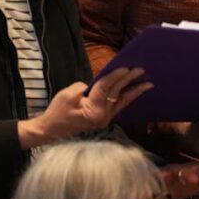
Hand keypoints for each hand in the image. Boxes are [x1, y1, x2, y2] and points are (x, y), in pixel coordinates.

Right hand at [19, 67, 152, 148]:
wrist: (50, 131)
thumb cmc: (57, 113)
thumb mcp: (67, 96)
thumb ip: (83, 87)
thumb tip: (95, 84)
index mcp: (94, 111)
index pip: (106, 89)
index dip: (115, 76)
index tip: (126, 67)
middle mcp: (103, 116)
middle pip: (118, 94)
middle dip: (129, 81)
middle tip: (141, 70)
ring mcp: (105, 119)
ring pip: (122, 102)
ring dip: (134, 91)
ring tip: (147, 83)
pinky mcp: (104, 118)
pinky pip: (118, 105)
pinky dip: (126, 97)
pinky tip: (133, 91)